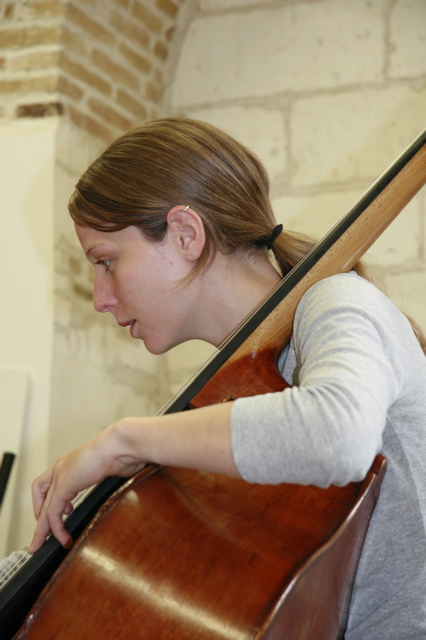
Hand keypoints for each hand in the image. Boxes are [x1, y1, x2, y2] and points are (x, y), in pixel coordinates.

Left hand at [29, 424, 145, 552]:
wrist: (120, 445)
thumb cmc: (121, 450)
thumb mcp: (110, 465)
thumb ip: (107, 472)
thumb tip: (119, 475)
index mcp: (70, 462)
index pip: (48, 484)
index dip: (47, 501)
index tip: (58, 515)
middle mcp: (61, 468)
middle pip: (40, 496)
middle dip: (40, 519)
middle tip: (40, 538)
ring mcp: (60, 476)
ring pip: (44, 508)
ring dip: (43, 529)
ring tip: (44, 544)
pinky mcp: (63, 486)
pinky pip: (53, 513)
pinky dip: (57, 528)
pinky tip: (64, 537)